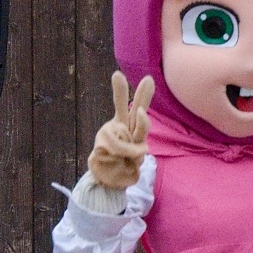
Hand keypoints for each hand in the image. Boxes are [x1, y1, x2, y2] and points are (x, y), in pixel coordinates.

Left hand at [88, 72, 152, 190]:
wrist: (108, 178)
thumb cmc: (106, 157)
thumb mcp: (104, 142)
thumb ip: (116, 137)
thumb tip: (130, 137)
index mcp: (121, 123)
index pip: (121, 104)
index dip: (120, 90)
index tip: (116, 74)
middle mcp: (131, 130)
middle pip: (139, 110)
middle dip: (143, 96)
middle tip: (149, 80)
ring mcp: (137, 142)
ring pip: (143, 127)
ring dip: (143, 120)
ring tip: (141, 112)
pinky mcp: (139, 155)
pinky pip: (133, 148)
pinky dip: (125, 150)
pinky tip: (120, 153)